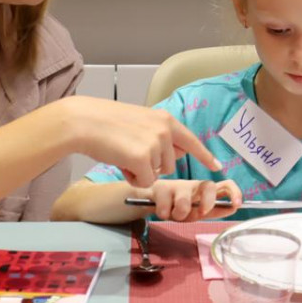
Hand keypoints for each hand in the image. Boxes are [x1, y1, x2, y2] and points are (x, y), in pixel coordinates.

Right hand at [51, 97, 220, 186]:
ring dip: (141, 172)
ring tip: (123, 154)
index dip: (205, 156)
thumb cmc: (106, 122)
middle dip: (153, 165)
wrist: (84, 122)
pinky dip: (133, 179)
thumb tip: (173, 155)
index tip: (217, 166)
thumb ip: (159, 135)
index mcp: (165, 119)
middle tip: (130, 152)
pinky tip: (120, 163)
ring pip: (157, 175)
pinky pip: (145, 183)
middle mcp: (165, 130)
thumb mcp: (141, 122)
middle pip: (171, 165)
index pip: (191, 141)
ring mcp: (155, 144)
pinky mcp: (143, 159)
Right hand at [143, 179, 243, 221]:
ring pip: (184, 203)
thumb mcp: (196, 212)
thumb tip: (233, 208)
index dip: (234, 192)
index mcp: (205, 191)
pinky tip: (160, 210)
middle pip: (208, 186)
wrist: (149, 199)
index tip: (237, 204)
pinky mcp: (161, 187)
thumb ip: (214, 211)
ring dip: (178, 215)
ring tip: (172, 214)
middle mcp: (194, 185)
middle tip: (200, 213)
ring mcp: (178, 185)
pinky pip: (165, 208)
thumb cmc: (176, 206)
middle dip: (207, 202)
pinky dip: (163, 214)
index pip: (225, 185)